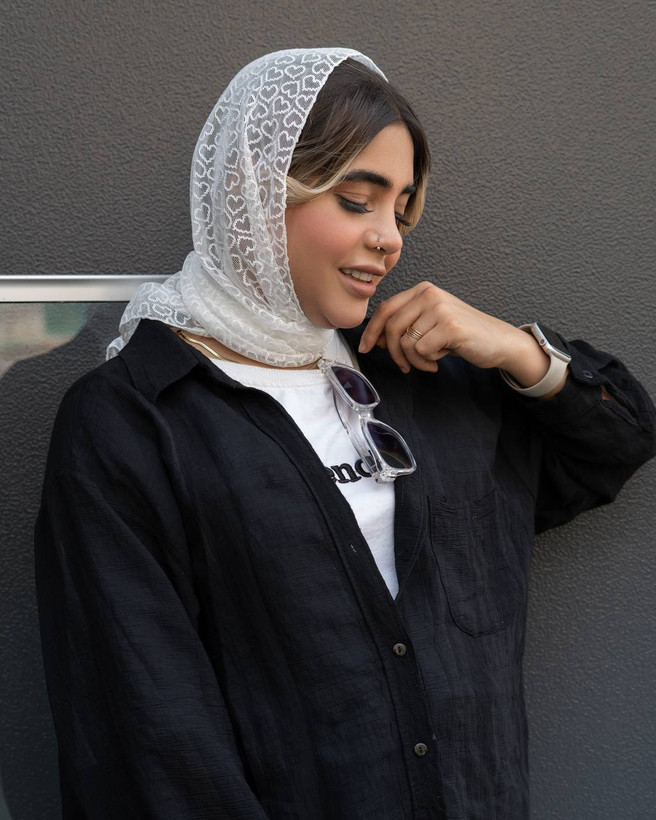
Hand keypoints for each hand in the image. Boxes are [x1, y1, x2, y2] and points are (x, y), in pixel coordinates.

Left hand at [359, 281, 552, 387]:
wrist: (498, 341)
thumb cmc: (461, 335)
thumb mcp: (430, 324)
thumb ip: (406, 325)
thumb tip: (374, 340)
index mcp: (423, 290)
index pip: (385, 309)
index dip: (371, 331)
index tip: (365, 348)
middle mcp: (429, 294)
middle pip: (391, 326)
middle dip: (392, 353)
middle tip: (404, 366)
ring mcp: (440, 309)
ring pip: (404, 342)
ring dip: (414, 360)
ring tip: (429, 362)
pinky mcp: (449, 326)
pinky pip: (420, 351)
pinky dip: (426, 362)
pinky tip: (439, 361)